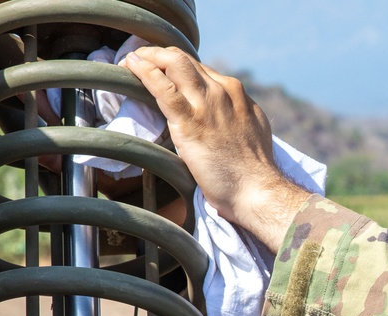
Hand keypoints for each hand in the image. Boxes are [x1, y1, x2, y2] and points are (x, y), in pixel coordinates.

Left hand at [123, 46, 309, 252]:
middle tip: (140, 60)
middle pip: (185, 60)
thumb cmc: (253, 171)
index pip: (200, 69)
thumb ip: (236, 117)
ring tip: (130, 62)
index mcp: (236, 94)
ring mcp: (207, 104)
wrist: (257, 189)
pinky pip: (162, 87)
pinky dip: (144, 72)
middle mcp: (223, 92)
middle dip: (159, 55)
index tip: (162, 71)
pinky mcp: (190, 121)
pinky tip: (131, 67)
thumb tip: (223, 118)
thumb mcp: (251, 131)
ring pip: (174, 64)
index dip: (177, 66)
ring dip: (148, 57)